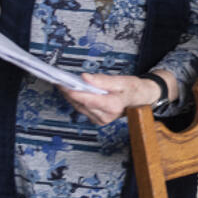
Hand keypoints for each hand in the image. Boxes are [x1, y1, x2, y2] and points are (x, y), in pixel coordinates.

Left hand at [61, 71, 175, 126]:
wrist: (140, 100)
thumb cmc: (132, 89)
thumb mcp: (121, 80)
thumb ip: (103, 80)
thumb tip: (85, 77)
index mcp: (113, 106)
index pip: (88, 100)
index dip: (74, 92)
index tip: (62, 85)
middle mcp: (106, 116)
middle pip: (80, 104)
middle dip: (68, 92)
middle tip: (57, 80)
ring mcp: (101, 120)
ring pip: (79, 107)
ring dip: (70, 96)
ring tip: (61, 83)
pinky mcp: (97, 120)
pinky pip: (82, 109)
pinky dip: (76, 100)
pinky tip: (71, 90)